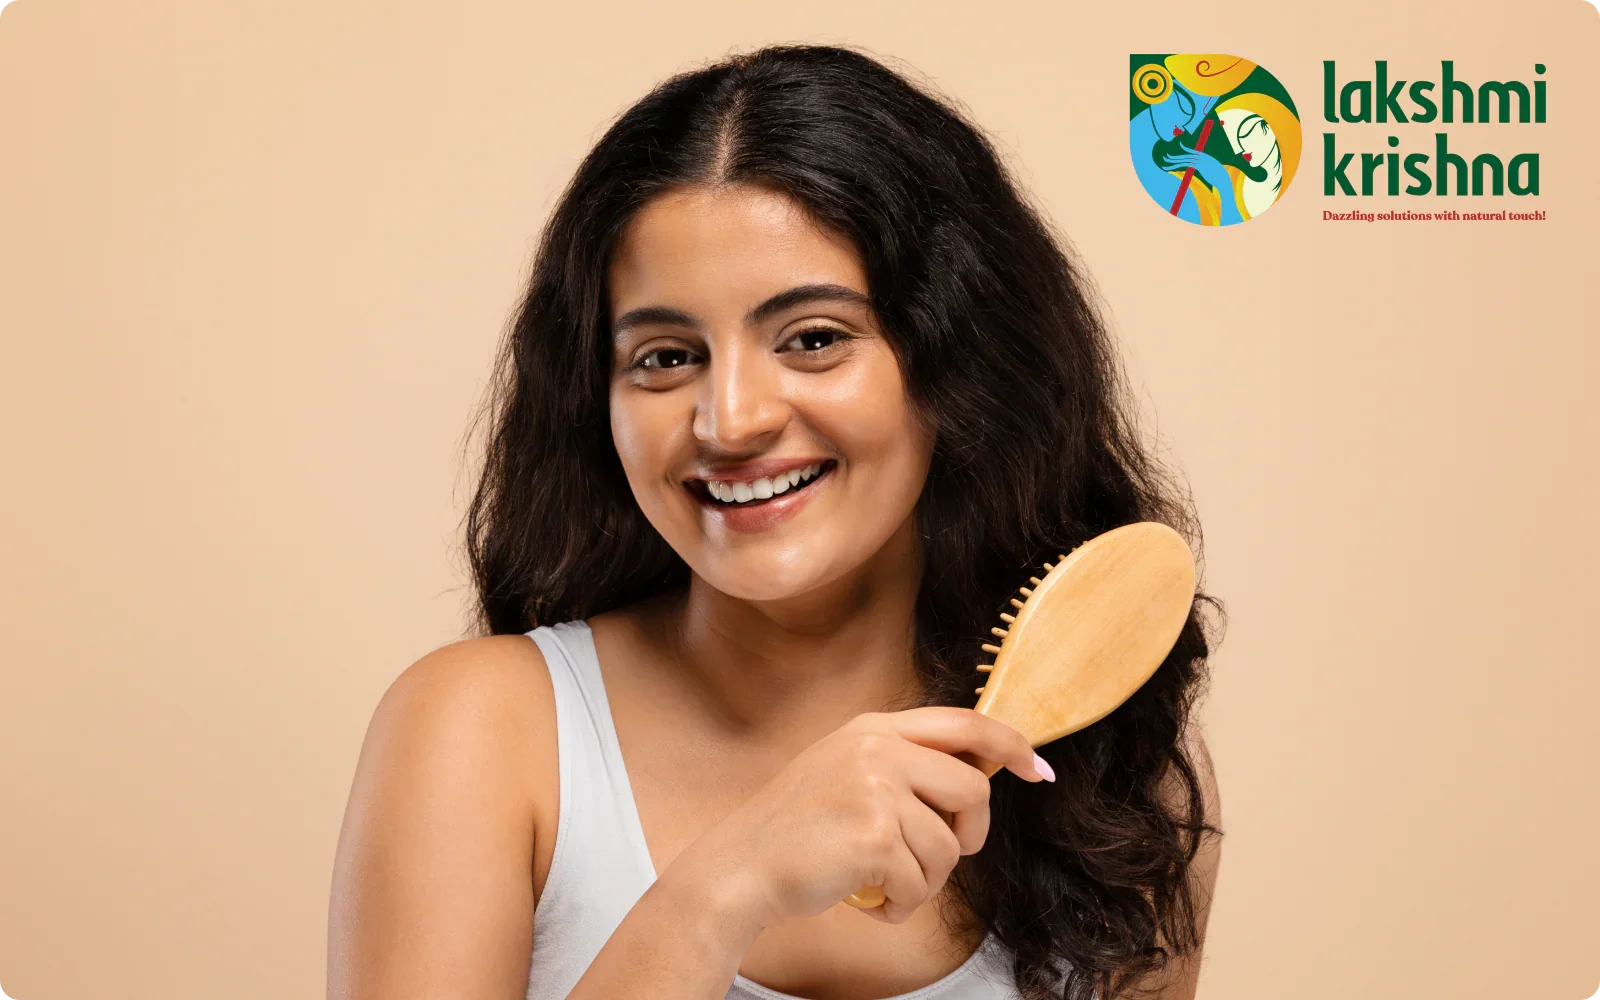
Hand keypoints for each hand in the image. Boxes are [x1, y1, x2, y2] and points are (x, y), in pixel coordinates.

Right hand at [666, 707, 1050, 929]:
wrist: (737, 868)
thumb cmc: (793, 833)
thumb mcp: (845, 772)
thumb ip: (902, 765)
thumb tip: (979, 775)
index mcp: (872, 727)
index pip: (965, 724)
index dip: (1010, 746)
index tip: (1038, 769)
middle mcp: (875, 747)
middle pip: (973, 789)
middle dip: (969, 836)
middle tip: (935, 859)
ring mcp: (875, 788)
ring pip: (950, 847)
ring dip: (924, 881)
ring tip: (883, 885)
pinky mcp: (874, 835)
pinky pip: (921, 883)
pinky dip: (901, 905)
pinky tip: (869, 900)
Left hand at [1156, 147, 1230, 192]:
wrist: (1224, 180)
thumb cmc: (1219, 177)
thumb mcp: (1212, 170)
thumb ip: (1206, 167)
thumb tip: (1204, 169)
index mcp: (1205, 156)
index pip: (1192, 152)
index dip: (1184, 149)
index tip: (1178, 147)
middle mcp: (1202, 156)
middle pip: (1185, 155)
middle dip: (1174, 156)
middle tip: (1165, 157)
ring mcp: (1201, 160)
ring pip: (1184, 159)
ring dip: (1174, 160)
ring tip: (1165, 160)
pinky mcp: (1200, 166)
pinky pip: (1187, 163)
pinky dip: (1179, 163)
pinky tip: (1173, 165)